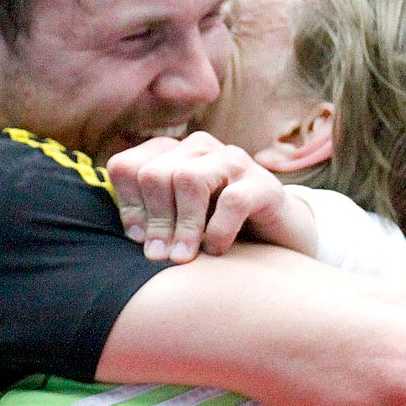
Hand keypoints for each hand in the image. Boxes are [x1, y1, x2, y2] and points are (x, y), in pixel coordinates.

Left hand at [106, 132, 314, 262]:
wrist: (279, 239)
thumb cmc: (216, 232)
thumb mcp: (176, 224)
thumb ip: (148, 222)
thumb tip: (126, 238)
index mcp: (172, 153)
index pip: (126, 167)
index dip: (128, 207)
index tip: (138, 240)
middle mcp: (200, 148)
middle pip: (154, 174)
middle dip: (154, 221)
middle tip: (161, 256)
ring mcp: (233, 161)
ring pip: (188, 180)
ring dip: (183, 226)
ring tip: (185, 257)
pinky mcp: (264, 184)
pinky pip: (231, 201)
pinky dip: (218, 232)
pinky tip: (217, 251)